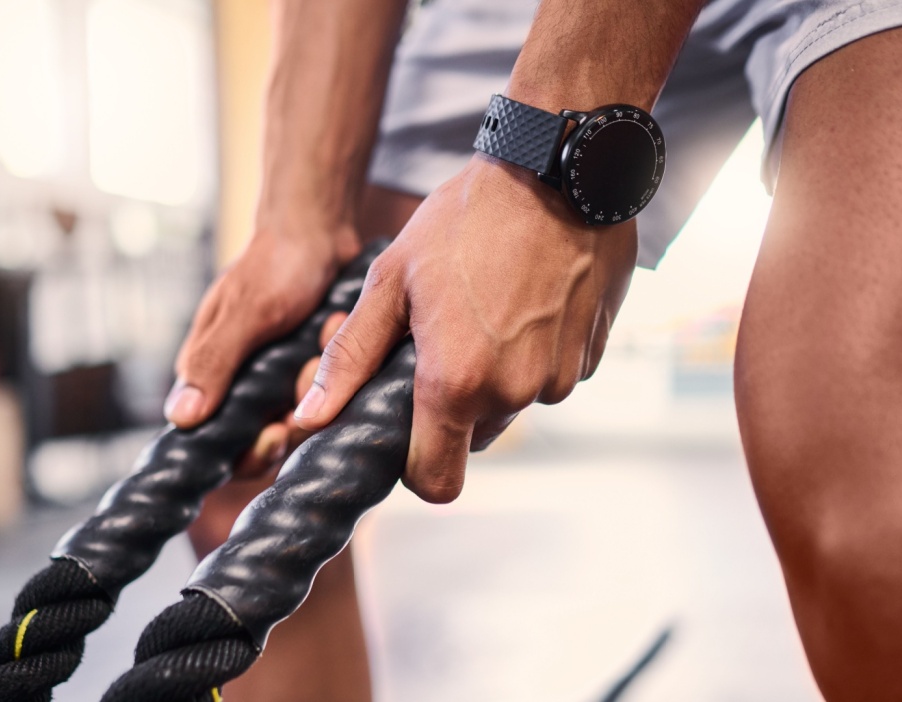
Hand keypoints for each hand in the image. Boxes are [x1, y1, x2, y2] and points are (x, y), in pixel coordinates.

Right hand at [165, 221, 360, 475]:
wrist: (317, 229)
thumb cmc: (274, 264)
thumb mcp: (245, 313)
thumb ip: (213, 363)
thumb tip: (179, 418)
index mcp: (211, 375)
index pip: (219, 444)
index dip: (249, 452)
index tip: (278, 432)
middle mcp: (243, 385)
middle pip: (267, 440)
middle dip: (296, 415)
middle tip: (311, 372)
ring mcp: (280, 380)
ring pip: (303, 419)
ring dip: (318, 381)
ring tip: (323, 330)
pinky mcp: (312, 372)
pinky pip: (329, 395)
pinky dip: (335, 367)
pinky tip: (334, 326)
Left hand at [293, 155, 636, 501]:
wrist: (559, 171)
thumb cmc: (467, 219)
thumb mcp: (391, 281)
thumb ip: (351, 358)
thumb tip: (309, 418)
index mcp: (456, 383)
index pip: (436, 482)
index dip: (416, 466)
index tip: (407, 429)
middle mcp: (514, 393)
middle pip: (473, 437)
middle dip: (454, 404)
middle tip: (441, 338)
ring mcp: (559, 377)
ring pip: (513, 404)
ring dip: (495, 374)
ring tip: (484, 308)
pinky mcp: (592, 356)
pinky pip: (551, 375)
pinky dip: (534, 352)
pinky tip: (524, 300)